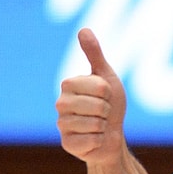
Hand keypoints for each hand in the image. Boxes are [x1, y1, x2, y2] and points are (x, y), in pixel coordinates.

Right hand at [55, 28, 127, 163]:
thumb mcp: (107, 76)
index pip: (99, 87)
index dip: (109, 93)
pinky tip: (94, 139)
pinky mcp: (67, 144)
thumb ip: (94, 54)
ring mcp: (62, 125)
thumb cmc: (110, 105)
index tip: (106, 96)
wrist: (112, 135)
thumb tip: (83, 29)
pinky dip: (99, 140)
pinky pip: (91, 141)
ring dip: (104, 126)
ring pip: (94, 124)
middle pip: (97, 106)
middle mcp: (60, 103)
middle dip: (107, 110)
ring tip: (99, 125)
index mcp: (68, 84)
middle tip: (103, 112)